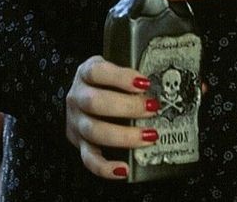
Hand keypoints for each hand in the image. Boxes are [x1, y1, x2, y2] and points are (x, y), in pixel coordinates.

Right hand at [66, 55, 159, 179]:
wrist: (81, 95)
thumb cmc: (102, 82)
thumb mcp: (111, 69)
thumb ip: (128, 75)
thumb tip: (160, 82)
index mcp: (84, 74)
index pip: (97, 72)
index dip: (121, 77)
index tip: (144, 83)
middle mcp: (77, 98)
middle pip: (95, 102)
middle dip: (128, 107)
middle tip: (152, 108)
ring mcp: (76, 122)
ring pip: (94, 132)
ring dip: (125, 136)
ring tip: (149, 136)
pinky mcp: (79, 144)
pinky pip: (89, 160)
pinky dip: (106, 168)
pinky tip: (124, 169)